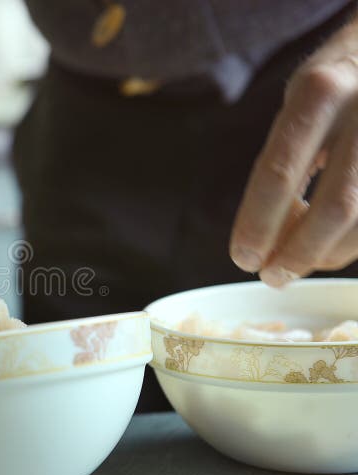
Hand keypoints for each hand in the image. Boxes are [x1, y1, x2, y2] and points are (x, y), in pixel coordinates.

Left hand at [230, 18, 357, 287]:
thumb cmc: (338, 82)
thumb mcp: (301, 99)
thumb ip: (286, 158)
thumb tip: (267, 235)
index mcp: (320, 92)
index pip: (280, 172)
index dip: (259, 224)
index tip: (243, 258)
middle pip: (335, 208)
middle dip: (298, 253)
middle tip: (272, 276)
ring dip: (329, 254)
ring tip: (298, 260)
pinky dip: (353, 241)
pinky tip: (332, 242)